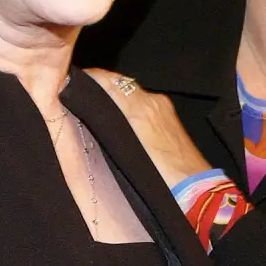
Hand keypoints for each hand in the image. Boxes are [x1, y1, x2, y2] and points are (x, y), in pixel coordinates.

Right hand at [85, 69, 211, 187]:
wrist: (191, 187)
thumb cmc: (157, 175)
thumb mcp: (124, 151)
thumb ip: (106, 125)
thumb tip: (89, 111)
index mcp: (138, 107)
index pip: (107, 80)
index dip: (88, 78)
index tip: (73, 82)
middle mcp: (151, 100)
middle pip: (119, 82)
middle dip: (100, 85)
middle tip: (83, 94)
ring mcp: (163, 107)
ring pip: (132, 91)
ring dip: (116, 94)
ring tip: (100, 106)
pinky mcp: (170, 116)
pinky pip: (145, 101)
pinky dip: (131, 104)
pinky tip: (123, 118)